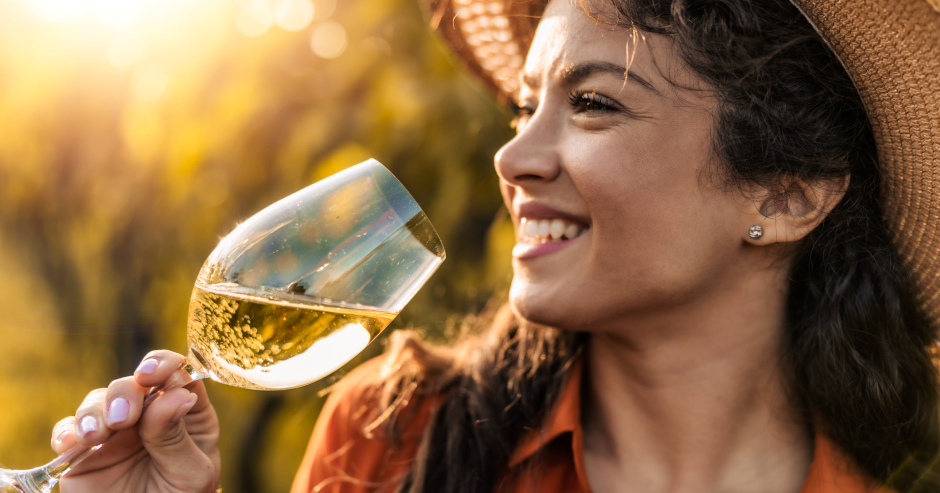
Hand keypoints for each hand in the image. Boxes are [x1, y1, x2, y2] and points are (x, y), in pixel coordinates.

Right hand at [51, 350, 220, 492]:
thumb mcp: (190, 474)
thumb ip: (178, 437)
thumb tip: (177, 394)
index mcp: (188, 415)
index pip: (179, 374)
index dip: (165, 365)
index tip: (150, 374)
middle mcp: (151, 415)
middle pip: (135, 382)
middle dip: (126, 393)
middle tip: (123, 420)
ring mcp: (116, 430)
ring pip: (100, 399)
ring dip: (95, 411)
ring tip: (96, 436)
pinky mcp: (84, 451)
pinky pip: (69, 429)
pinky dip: (67, 431)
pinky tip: (72, 443)